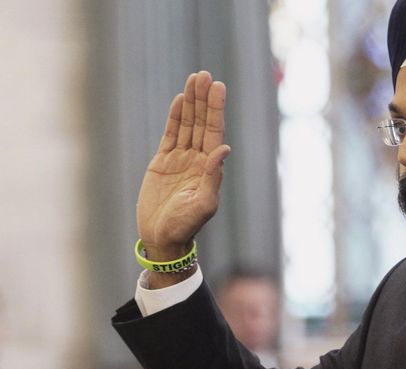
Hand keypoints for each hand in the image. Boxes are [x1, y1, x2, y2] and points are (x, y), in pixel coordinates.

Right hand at [137, 71, 230, 260]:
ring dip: (191, 103)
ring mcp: (180, 159)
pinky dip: (175, 117)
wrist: (163, 238)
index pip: (214, 132)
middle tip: (205, 75)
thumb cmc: (185, 226)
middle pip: (202, 123)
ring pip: (187, 125)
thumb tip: (225, 150)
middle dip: (204, 99)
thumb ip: (213, 177)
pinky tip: (179, 100)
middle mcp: (197, 160)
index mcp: (210, 168)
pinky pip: (170, 135)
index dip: (216, 109)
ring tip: (194, 79)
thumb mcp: (203, 204)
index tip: (218, 87)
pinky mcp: (163, 162)